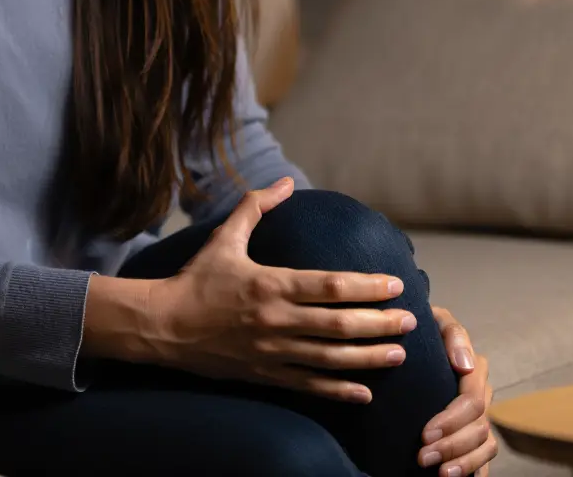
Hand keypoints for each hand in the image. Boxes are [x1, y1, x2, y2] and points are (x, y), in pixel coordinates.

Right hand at [142, 177, 417, 402]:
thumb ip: (256, 207)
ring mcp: (271, 351)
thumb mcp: (224, 238)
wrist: (162, 327)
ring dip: (368, 358)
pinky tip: (364, 392)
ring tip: (399, 355)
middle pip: (338, 324)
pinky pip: (308, 385)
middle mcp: (275, 320)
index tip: (395, 284)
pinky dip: (338, 390)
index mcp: (270, 284)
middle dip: (380, 323)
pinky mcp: (264, 373)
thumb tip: (286, 181)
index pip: (330, 286)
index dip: (367, 286)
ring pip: (329, 358)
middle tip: (410, 320)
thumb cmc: (196, 280)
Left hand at [418, 306, 496, 475]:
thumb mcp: (434, 321)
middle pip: (478, 427)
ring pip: (485, 444)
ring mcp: (479, 414)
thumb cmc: (421, 331)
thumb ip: (452, 334)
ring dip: (463, 461)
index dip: (451, 421)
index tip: (425, 434)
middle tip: (423, 458)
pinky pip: (485, 455)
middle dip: (452, 446)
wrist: (410, 341)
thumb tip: (466, 366)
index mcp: (474, 369)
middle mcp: (480, 393)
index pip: (472, 401)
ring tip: (439, 473)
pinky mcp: (473, 431)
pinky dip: (475, 469)